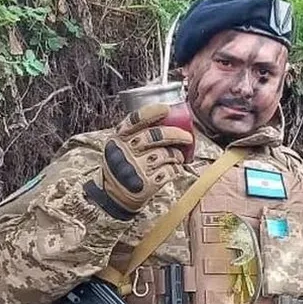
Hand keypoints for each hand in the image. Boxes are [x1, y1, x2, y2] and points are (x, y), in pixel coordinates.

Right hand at [84, 103, 193, 219]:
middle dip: (176, 134)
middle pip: (155, 136)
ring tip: (178, 157)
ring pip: (165, 154)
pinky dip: (175, 169)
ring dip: (176, 155)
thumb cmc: (123, 164)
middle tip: (187, 137)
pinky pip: (169, 171)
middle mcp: (126, 151)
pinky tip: (174, 169)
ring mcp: (136, 168)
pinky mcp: (147, 184)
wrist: (115, 194)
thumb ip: (134, 133)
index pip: (135, 120)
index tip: (167, 109)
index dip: (152, 112)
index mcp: (119, 138)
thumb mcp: (119, 145)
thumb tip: (167, 118)